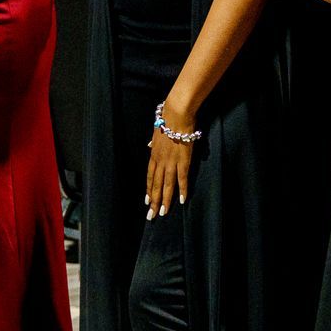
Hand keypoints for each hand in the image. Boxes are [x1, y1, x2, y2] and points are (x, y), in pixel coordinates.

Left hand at [145, 102, 195, 219]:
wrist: (176, 114)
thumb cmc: (167, 120)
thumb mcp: (156, 131)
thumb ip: (154, 142)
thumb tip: (150, 145)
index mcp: (154, 155)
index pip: (150, 177)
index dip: (149, 190)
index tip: (147, 201)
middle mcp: (160, 161)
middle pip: (156, 185)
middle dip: (154, 201)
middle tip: (151, 216)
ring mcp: (171, 162)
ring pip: (167, 185)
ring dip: (165, 200)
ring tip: (164, 213)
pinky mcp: (183, 161)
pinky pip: (182, 179)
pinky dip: (182, 190)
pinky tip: (182, 200)